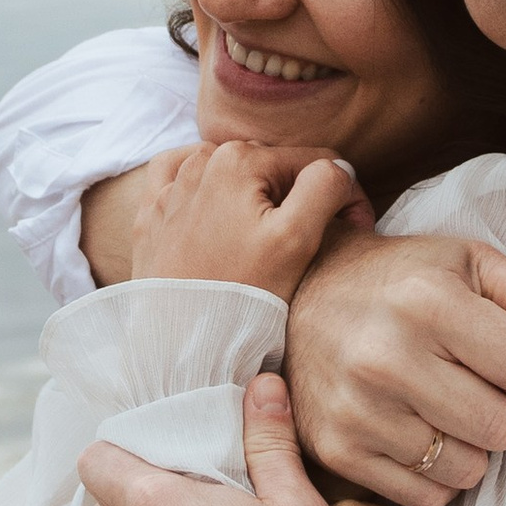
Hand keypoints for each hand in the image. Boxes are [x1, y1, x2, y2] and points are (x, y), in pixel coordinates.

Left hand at [127, 139, 371, 300]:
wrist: (181, 345)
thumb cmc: (241, 294)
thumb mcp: (297, 239)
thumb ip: (325, 187)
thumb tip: (339, 167)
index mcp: (239, 160)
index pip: (315, 164)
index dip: (344, 197)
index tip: (355, 231)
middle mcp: (199, 162)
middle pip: (274, 169)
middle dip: (301, 196)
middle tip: (314, 241)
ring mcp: (170, 188)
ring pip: (232, 172)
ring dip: (255, 195)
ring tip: (265, 234)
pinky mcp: (151, 215)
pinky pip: (176, 177)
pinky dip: (199, 184)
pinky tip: (212, 202)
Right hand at [283, 224, 505, 505]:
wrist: (303, 298)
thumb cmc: (404, 281)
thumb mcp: (474, 264)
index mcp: (425, 299)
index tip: (494, 348)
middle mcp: (384, 357)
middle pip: (502, 428)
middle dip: (499, 408)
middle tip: (468, 381)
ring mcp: (356, 410)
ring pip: (468, 471)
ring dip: (467, 445)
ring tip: (438, 405)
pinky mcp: (337, 451)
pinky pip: (428, 497)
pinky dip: (433, 474)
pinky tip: (413, 431)